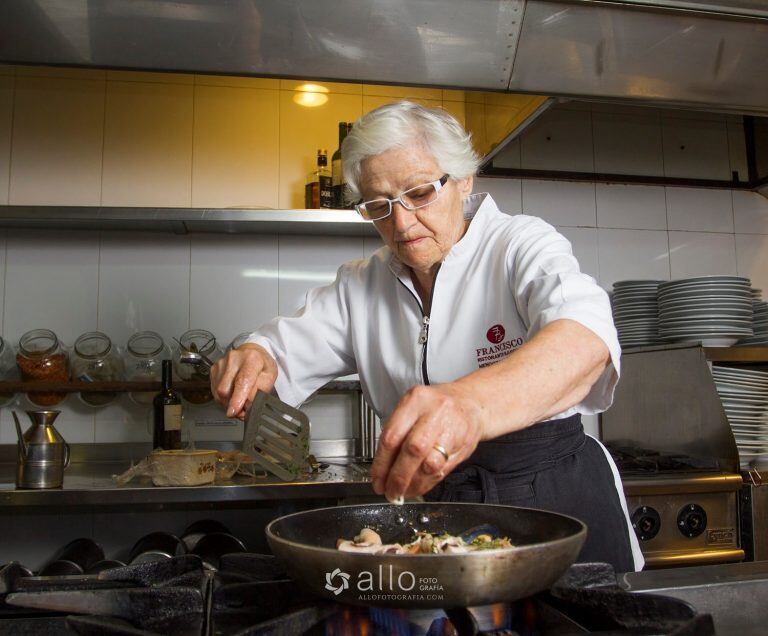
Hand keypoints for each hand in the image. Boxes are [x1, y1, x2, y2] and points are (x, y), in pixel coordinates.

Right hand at [210, 343, 277, 419]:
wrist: (251, 352)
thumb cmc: (261, 365)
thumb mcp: (270, 376)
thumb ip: (260, 390)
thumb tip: (247, 404)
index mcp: (251, 359)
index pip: (242, 381)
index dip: (237, 399)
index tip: (234, 412)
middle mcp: (234, 359)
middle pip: (226, 389)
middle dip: (233, 405)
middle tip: (243, 411)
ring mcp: (222, 363)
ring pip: (219, 392)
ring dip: (228, 403)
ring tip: (239, 402)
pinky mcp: (214, 369)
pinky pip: (215, 390)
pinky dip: (223, 397)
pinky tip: (232, 394)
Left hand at [370, 383, 485, 501]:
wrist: (472, 403)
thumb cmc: (437, 406)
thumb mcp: (413, 406)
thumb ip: (397, 432)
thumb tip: (382, 468)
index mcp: (416, 401)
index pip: (392, 436)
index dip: (381, 464)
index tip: (376, 480)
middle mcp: (435, 414)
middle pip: (412, 451)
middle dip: (398, 478)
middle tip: (389, 491)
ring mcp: (452, 430)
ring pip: (430, 465)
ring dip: (413, 485)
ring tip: (402, 492)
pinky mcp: (464, 447)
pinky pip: (442, 471)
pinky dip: (427, 484)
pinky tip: (418, 487)